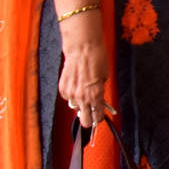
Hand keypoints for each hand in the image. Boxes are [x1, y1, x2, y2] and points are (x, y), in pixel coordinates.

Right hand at [58, 12, 108, 128]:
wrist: (82, 48)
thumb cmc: (97, 59)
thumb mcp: (105, 76)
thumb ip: (100, 91)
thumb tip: (98, 99)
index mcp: (95, 95)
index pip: (97, 116)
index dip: (99, 118)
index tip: (100, 118)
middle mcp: (82, 97)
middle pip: (84, 120)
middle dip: (89, 118)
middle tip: (93, 112)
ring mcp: (71, 93)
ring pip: (75, 108)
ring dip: (80, 104)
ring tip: (85, 93)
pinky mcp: (62, 88)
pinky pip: (68, 98)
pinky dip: (73, 95)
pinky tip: (77, 85)